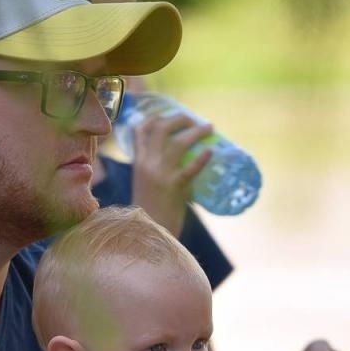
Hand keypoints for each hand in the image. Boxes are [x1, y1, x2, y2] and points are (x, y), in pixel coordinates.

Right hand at [130, 111, 214, 233]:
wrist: (147, 235)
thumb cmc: (149, 213)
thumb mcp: (144, 186)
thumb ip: (153, 171)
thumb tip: (175, 160)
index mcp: (138, 163)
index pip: (141, 130)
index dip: (155, 117)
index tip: (169, 116)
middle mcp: (147, 164)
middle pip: (161, 128)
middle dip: (178, 119)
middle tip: (193, 121)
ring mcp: (161, 174)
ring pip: (178, 143)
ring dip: (196, 132)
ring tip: (209, 128)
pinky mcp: (175, 187)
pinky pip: (191, 168)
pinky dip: (202, 158)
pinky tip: (211, 152)